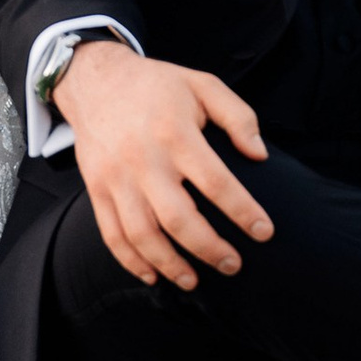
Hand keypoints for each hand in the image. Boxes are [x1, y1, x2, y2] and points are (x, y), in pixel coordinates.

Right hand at [56, 40, 274, 290]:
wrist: (94, 80)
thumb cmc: (157, 85)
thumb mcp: (202, 84)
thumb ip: (238, 116)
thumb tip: (259, 155)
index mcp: (175, 133)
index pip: (215, 182)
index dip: (243, 211)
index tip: (265, 232)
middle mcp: (143, 160)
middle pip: (178, 218)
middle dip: (209, 248)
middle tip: (233, 265)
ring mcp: (115, 177)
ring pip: (142, 234)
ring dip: (170, 264)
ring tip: (195, 281)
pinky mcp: (96, 189)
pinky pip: (112, 234)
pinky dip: (131, 261)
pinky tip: (153, 275)